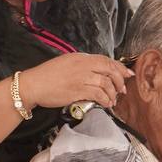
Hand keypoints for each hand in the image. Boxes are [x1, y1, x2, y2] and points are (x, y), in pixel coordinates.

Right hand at [19, 53, 133, 109]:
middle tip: (122, 90)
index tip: (128, 74)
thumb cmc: (47, 76)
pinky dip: (105, 100)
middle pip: (110, 70)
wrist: (33, 85)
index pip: (106, 60)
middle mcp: (83, 65)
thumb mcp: (66, 63)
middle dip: (120, 81)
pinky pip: (98, 95)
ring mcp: (81, 78)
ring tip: (112, 100)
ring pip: (106, 84)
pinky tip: (106, 104)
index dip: (120, 67)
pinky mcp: (78, 91)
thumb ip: (82, 65)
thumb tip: (97, 72)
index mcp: (81, 57)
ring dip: (112, 93)